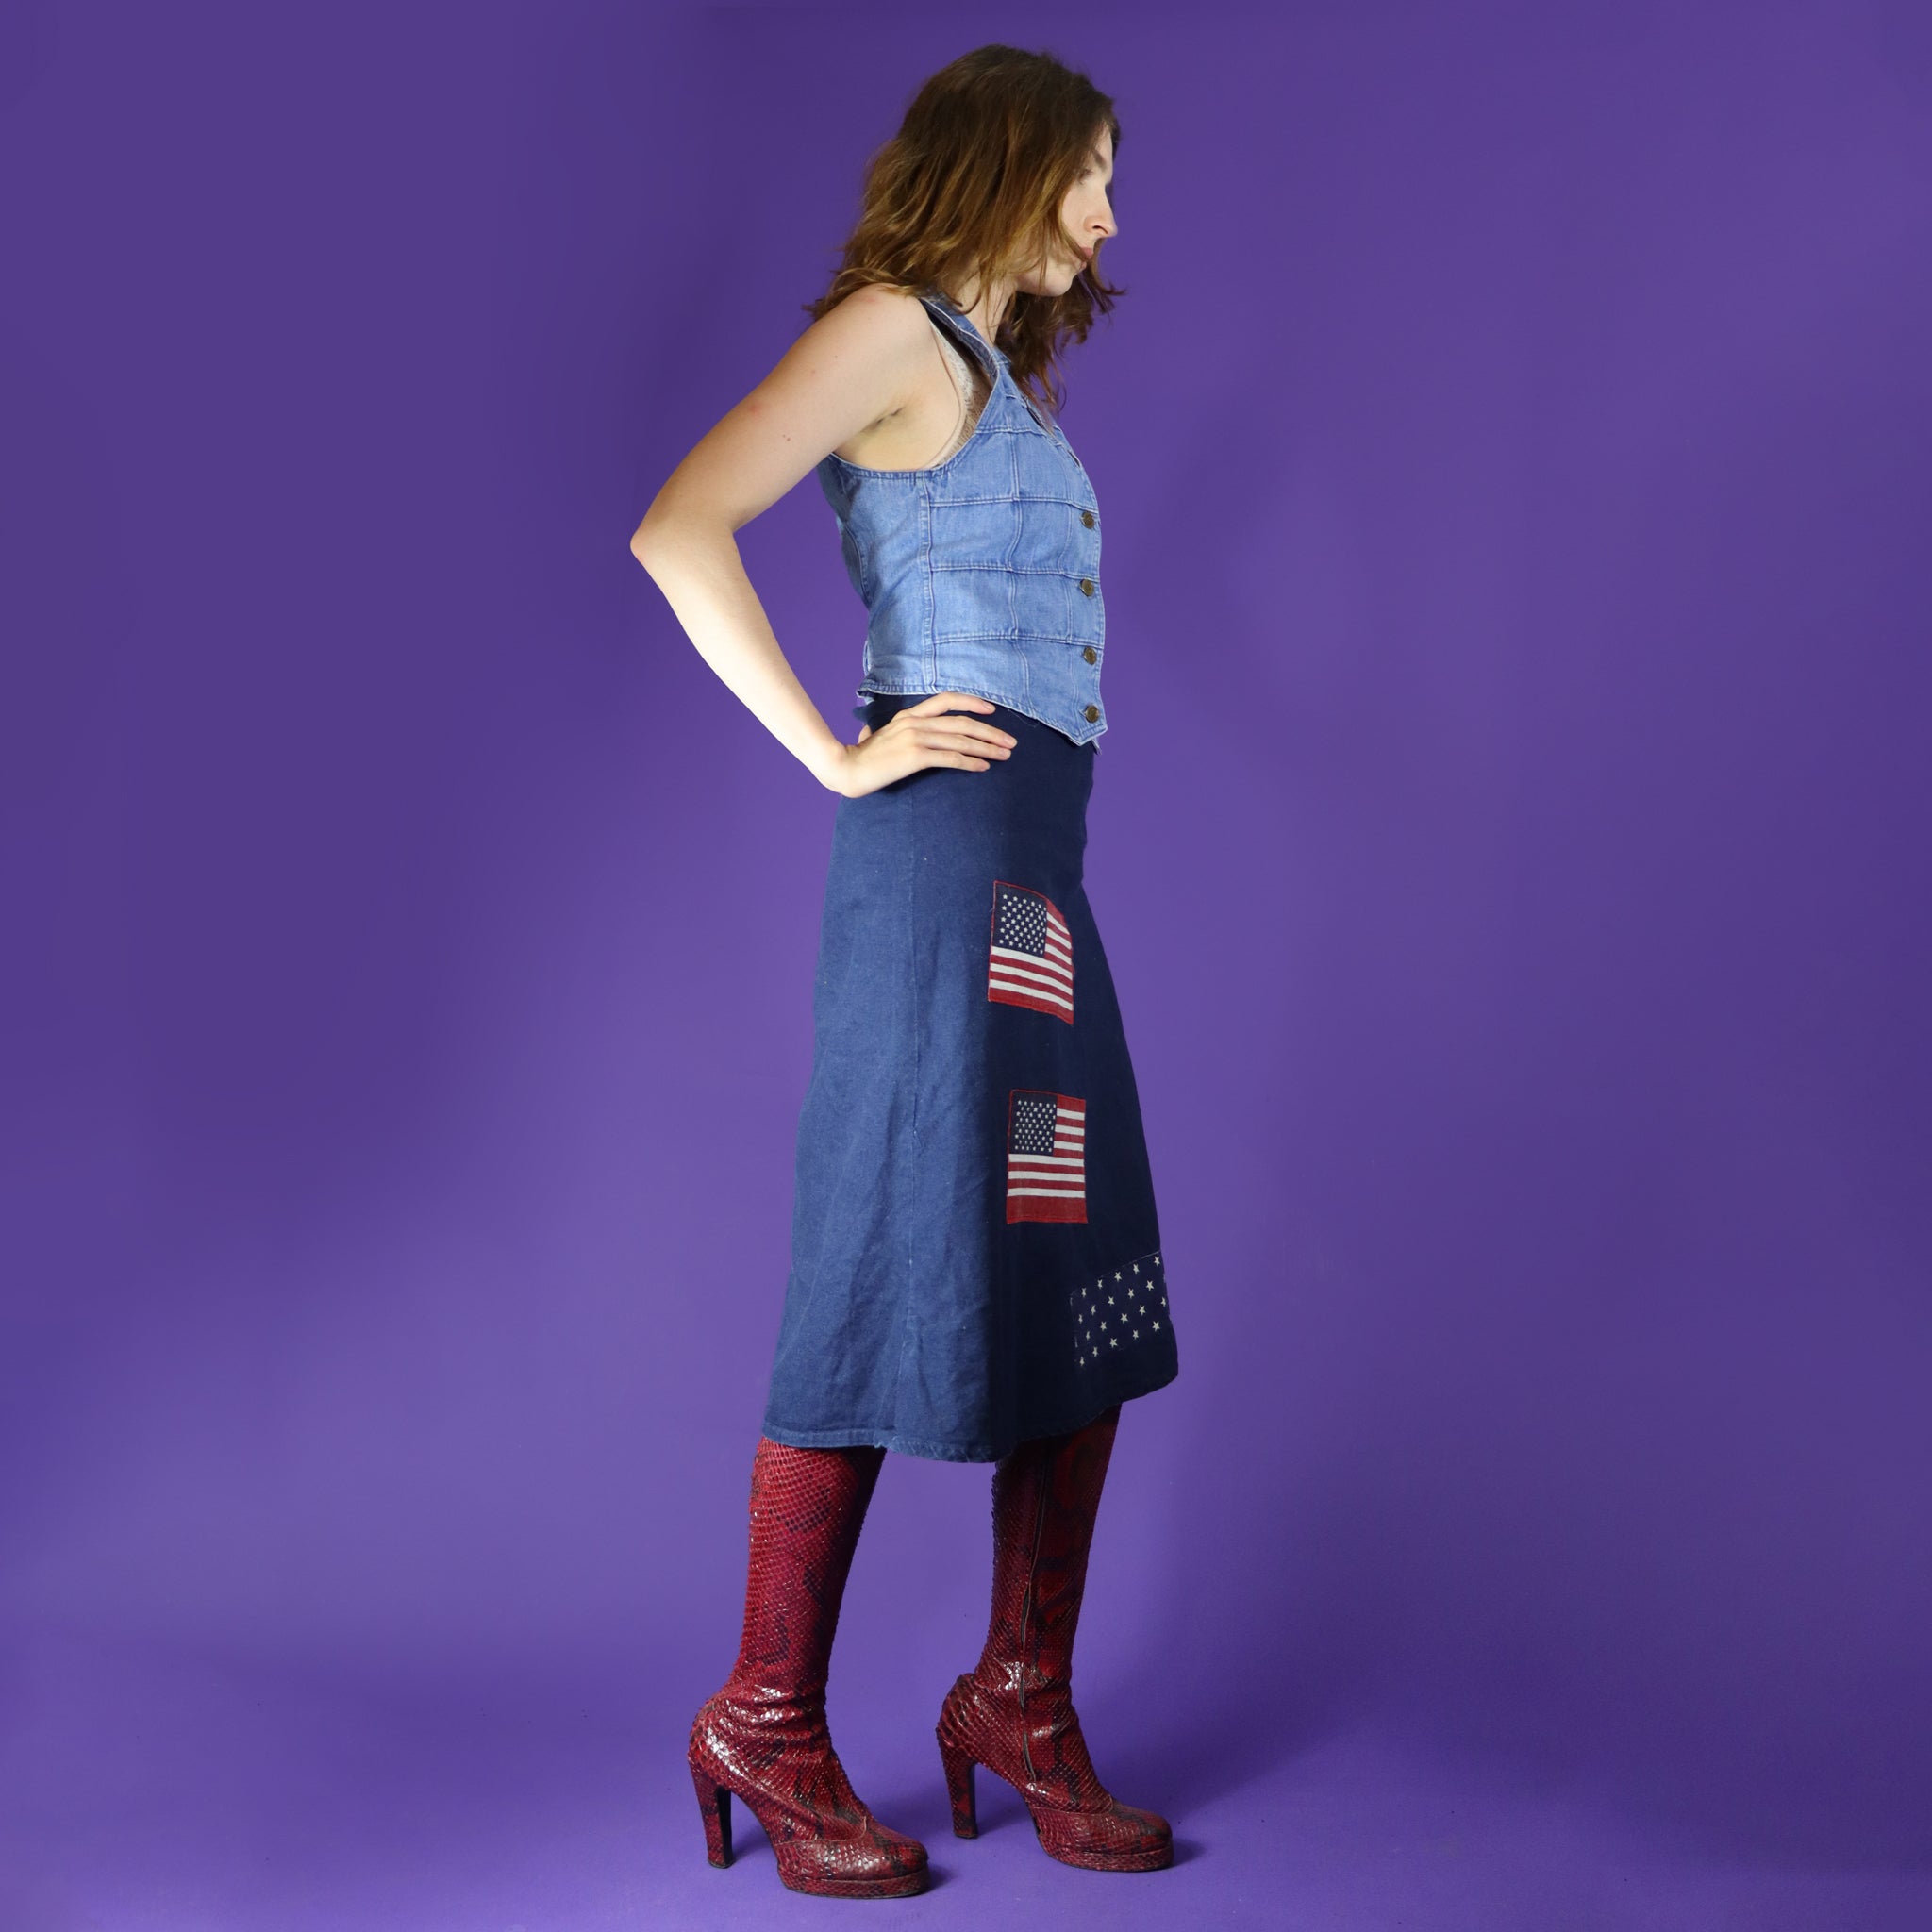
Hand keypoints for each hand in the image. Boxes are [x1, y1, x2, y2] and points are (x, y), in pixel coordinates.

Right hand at [825, 692, 1016, 797]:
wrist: (845, 768)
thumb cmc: (861, 757)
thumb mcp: (879, 736)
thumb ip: (889, 732)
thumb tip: (875, 732)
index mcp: (909, 715)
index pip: (947, 700)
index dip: (973, 702)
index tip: (992, 710)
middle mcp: (915, 722)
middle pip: (962, 722)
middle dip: (991, 731)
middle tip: (1010, 741)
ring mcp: (916, 738)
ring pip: (961, 740)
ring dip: (987, 748)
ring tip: (1004, 755)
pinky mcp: (915, 756)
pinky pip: (951, 758)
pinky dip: (971, 762)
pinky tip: (984, 767)